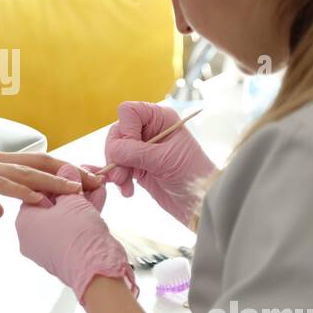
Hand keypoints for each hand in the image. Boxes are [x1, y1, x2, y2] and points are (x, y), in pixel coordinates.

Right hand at [0, 122, 102, 219]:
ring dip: (54, 183)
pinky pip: (2, 184)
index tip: (85, 179)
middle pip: (42, 166)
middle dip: (71, 175)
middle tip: (98, 183)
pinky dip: (22, 192)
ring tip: (79, 191)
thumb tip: (1, 215)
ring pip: (27, 174)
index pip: (37, 165)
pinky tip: (37, 200)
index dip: (62, 172)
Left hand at [16, 164, 137, 303]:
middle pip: (52, 204)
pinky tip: (98, 200)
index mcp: (24, 222)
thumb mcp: (72, 199)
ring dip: (82, 201)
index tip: (72, 172)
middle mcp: (31, 237)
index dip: (57, 179)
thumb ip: (68, 182)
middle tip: (88, 179)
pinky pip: (72, 230)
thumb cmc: (78, 234)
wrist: (96, 270)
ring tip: (97, 187)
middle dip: (73, 190)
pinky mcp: (64, 256)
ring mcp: (47, 248)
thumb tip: (66, 170)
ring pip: (65, 217)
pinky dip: (85, 216)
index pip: (36, 192)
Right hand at [103, 101, 215, 224]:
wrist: (199, 200)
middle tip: (122, 175)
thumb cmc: (192, 174)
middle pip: (117, 132)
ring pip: (114, 151)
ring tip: (125, 185)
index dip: (126, 129)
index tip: (132, 149)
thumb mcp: (166, 160)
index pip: (129, 112)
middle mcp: (149, 130)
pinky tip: (127, 190)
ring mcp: (141, 148)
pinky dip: (118, 178)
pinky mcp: (137, 166)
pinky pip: (117, 166)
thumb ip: (137, 152)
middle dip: (116, 154)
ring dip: (116, 169)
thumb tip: (113, 149)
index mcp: (160, 119)